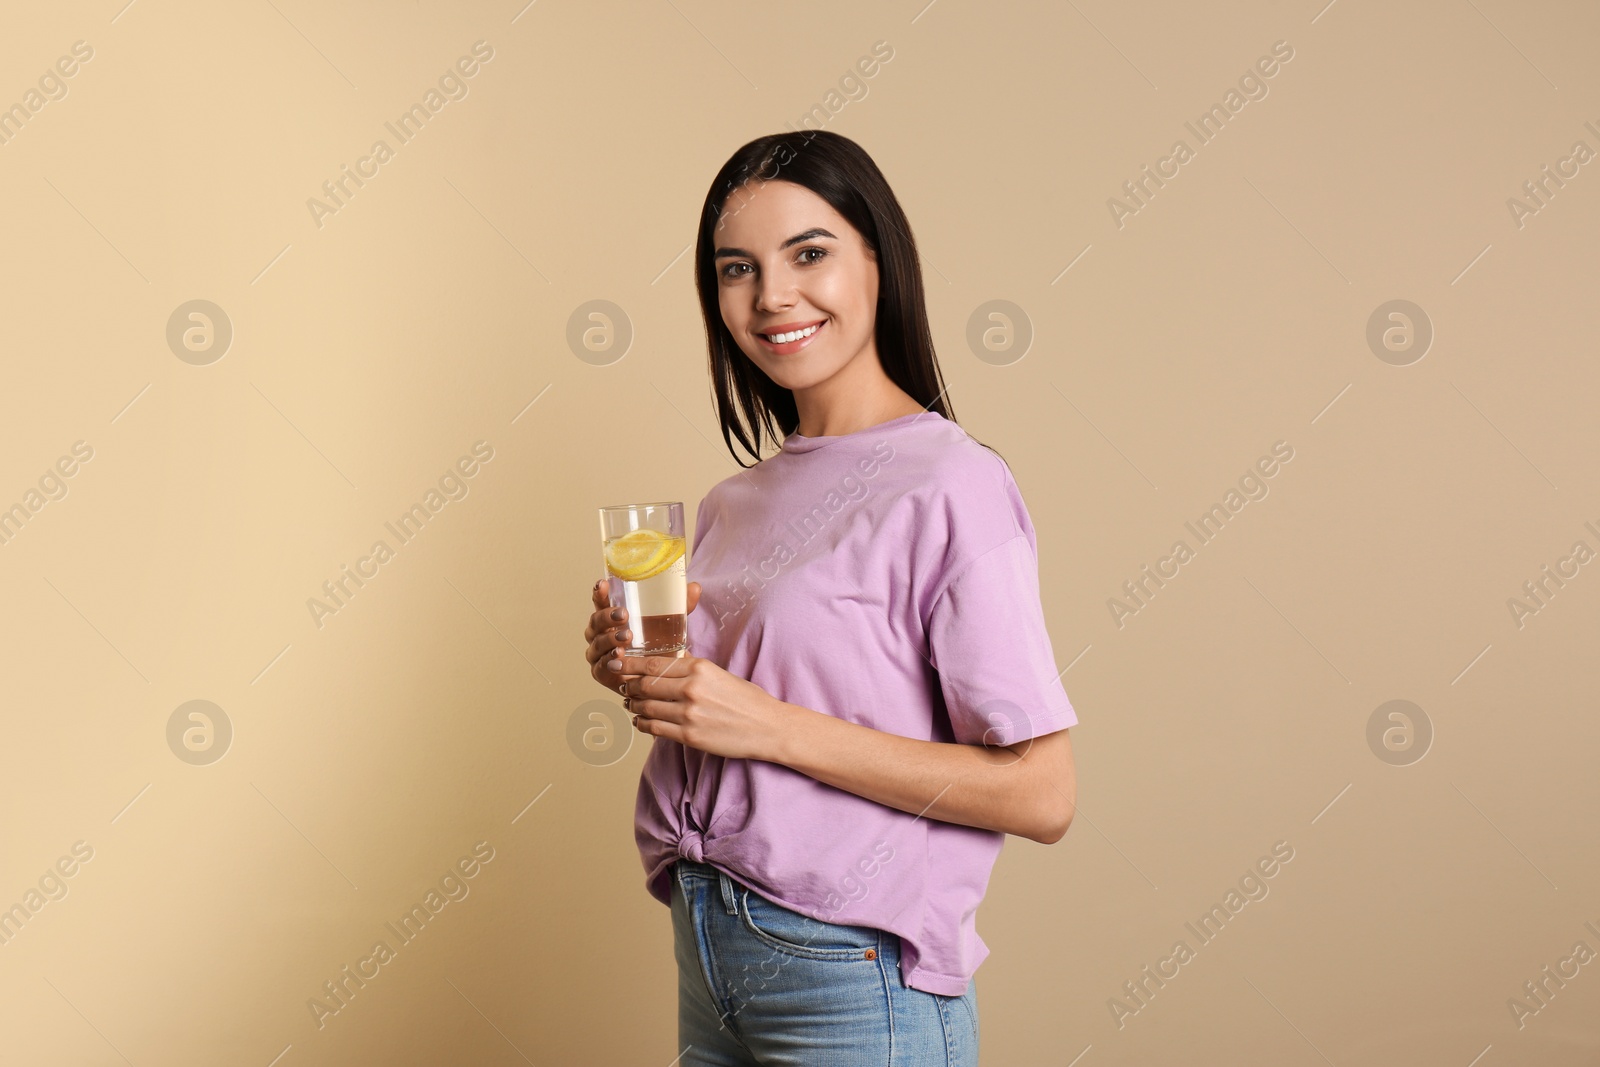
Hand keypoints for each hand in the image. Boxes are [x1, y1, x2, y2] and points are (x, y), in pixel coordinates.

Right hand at [584, 577, 701, 693]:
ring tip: (626, 637)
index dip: (600, 593)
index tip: (603, 584)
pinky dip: (608, 660)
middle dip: (608, 617)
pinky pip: (600, 665)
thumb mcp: (671, 623)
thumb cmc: (659, 645)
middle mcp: (601, 634)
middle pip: (596, 621)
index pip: (601, 602)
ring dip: (610, 639)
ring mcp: (599, 654)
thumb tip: (695, 587)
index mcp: (612, 617)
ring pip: (597, 643)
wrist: (661, 677)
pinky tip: (618, 657)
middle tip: (624, 615)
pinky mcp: (602, 673)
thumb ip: (681, 605)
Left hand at [613, 653, 785, 761]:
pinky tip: (641, 721)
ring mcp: (689, 714)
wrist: (768, 727)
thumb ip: (692, 668)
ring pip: (646, 707)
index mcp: (700, 668)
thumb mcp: (719, 674)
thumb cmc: (747, 700)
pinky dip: (643, 723)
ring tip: (631, 703)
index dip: (629, 663)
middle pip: (645, 684)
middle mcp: (691, 688)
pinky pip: (655, 728)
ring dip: (634, 705)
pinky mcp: (690, 736)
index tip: (617, 662)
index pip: (653, 664)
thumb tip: (666, 661)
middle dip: (629, 685)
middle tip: (622, 685)